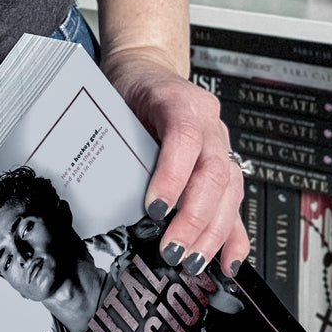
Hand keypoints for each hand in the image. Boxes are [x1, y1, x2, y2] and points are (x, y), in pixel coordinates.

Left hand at [105, 48, 247, 276]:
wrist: (148, 69)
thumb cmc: (130, 87)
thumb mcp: (115, 99)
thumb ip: (115, 136)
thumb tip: (95, 184)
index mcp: (180, 100)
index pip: (184, 136)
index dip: (172, 175)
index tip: (153, 208)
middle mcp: (209, 123)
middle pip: (214, 171)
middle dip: (194, 218)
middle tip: (172, 248)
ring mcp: (221, 144)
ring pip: (230, 191)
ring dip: (212, 232)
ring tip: (191, 261)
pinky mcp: (225, 165)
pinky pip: (236, 202)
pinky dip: (233, 235)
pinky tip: (227, 261)